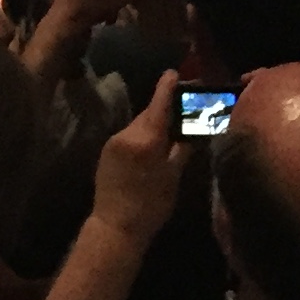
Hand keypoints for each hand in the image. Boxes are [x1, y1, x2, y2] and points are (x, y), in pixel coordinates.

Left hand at [89, 69, 189, 246]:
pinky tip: (151, 146)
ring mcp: (114, 140)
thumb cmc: (151, 205)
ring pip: (139, 124)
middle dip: (164, 108)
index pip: (159, 104)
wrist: (115, 226)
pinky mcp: (107, 150)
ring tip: (171, 130)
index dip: (167, 87)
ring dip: (153, 124)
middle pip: (149, 113)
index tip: (174, 73)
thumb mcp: (173, 177)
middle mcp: (127, 133)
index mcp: (147, 139)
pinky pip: (129, 135)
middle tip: (182, 106)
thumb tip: (193, 130)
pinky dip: (141, 135)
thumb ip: (182, 149)